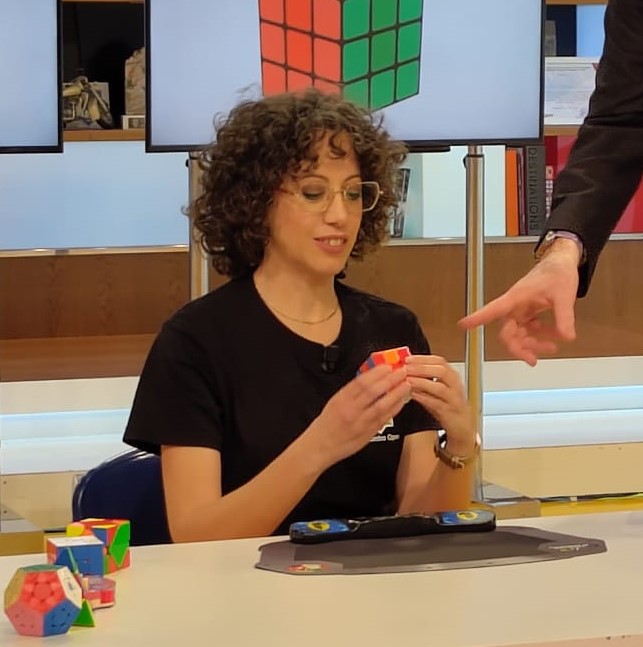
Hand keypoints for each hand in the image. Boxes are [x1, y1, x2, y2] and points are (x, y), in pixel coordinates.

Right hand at [304, 364, 410, 468]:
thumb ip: (351, 392)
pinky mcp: (368, 433)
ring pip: (382, 406)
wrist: (320, 446)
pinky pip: (384, 419)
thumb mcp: (334, 402)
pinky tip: (401, 401)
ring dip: (396, 394)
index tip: (387, 366)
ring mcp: (360, 423)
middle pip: (373, 392)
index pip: (360, 382)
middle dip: (389, 380)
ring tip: (406, 384)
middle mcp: (351, 410)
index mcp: (340, 399)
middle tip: (401, 371)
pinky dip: (394, 409)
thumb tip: (369, 378)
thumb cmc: (327, 423)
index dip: (376, 373)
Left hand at [404, 355, 473, 450]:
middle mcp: (455, 385)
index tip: (408, 358)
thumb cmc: (447, 404)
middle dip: (421, 368)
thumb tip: (407, 368)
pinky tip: (413, 394)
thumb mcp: (438, 387)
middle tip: (406, 368)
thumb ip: (425, 377)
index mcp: (452, 376)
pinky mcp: (449, 412)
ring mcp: (453, 399)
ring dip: (422, 382)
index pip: (439, 361)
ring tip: (408, 380)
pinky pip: (436, 404)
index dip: (422, 358)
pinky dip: (424, 398)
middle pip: (441, 371)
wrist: (462, 425)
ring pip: (440, 388)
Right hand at [458, 241, 579, 365]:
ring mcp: (521, 310)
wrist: (562, 263)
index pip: (493, 310)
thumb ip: (564, 317)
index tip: (462, 325)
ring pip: (518, 334)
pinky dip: (539, 336)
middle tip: (533, 359)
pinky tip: (552, 336)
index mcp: (516, 298)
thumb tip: (567, 337)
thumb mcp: (564, 295)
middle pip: (507, 332)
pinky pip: (528, 330)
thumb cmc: (557, 272)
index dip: (477, 318)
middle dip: (519, 347)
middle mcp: (515, 306)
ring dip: (531, 344)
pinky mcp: (529, 312)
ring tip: (551, 347)